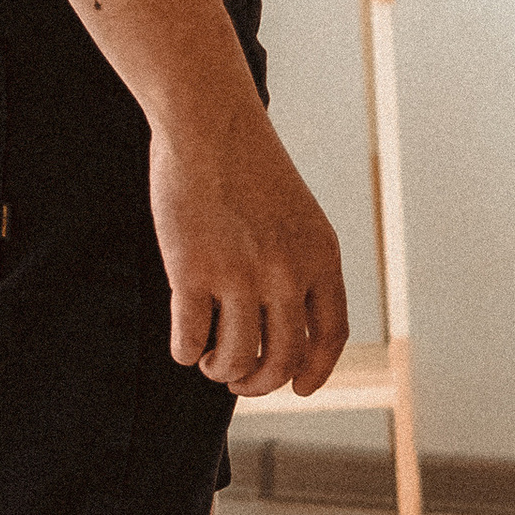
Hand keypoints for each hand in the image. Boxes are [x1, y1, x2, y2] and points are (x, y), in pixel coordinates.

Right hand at [150, 101, 351, 397]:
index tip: (299, 389)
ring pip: (237, 358)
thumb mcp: (298, 217)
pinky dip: (187, 352)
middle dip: (260, 383)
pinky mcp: (191, 272)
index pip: (329, 335)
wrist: (210, 125)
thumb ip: (300, 268)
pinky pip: (190, 339)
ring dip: (223, 372)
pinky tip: (185, 346)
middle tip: (240, 380)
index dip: (316, 372)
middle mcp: (287, 273)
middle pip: (283, 358)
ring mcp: (239, 275)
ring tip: (212, 363)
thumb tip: (284, 328)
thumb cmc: (251, 169)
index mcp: (321, 258)